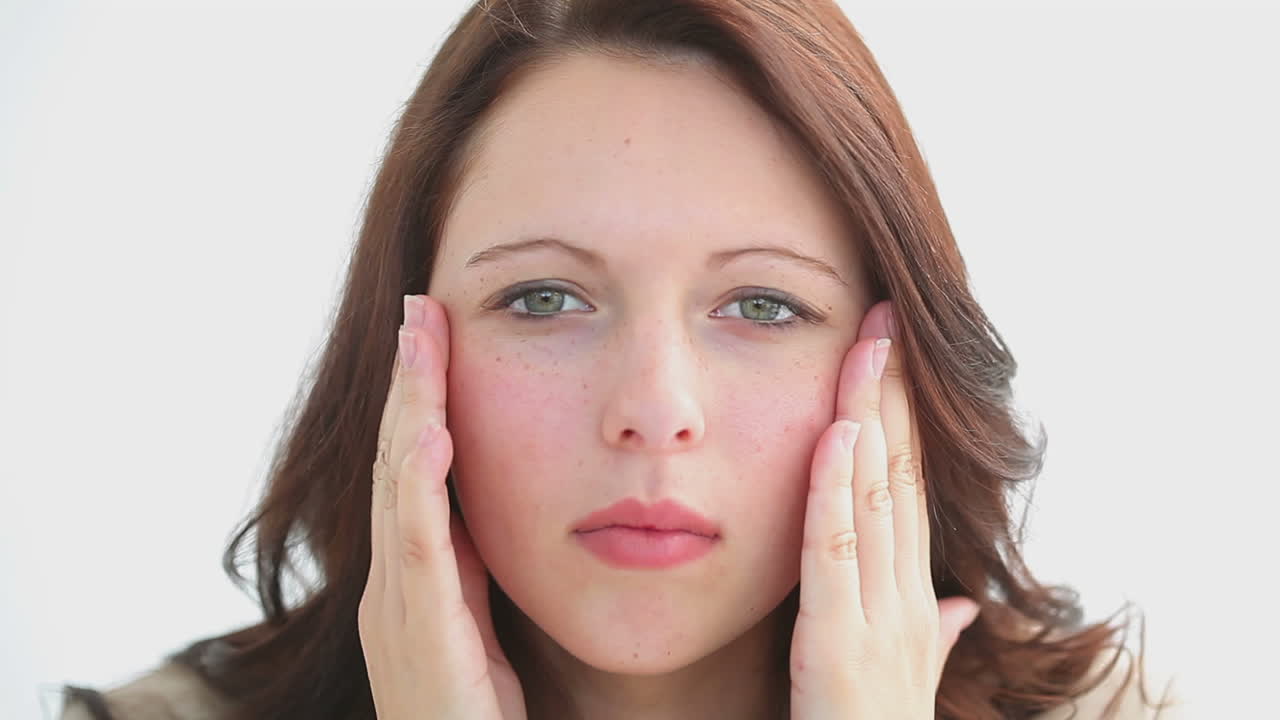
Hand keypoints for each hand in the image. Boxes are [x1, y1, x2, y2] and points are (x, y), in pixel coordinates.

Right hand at [358, 294, 526, 719]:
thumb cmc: (480, 719)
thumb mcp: (481, 628)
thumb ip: (476, 570)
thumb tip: (496, 507)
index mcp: (411, 579)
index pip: (411, 467)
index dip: (419, 396)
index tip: (433, 329)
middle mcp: (391, 587)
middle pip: (394, 460)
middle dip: (409, 382)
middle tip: (420, 308)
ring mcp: (396, 612)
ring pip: (398, 488)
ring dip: (409, 408)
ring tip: (419, 338)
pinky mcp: (421, 640)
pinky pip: (419, 550)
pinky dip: (418, 486)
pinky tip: (432, 433)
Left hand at [789, 300, 980, 718]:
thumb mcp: (912, 679)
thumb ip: (937, 635)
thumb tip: (965, 605)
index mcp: (915, 598)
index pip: (910, 489)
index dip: (904, 419)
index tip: (895, 355)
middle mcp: (907, 598)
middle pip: (900, 476)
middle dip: (893, 395)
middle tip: (887, 318)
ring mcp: (878, 618)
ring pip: (875, 498)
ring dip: (869, 418)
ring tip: (867, 348)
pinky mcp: (837, 641)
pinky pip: (835, 551)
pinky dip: (833, 488)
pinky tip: (832, 434)